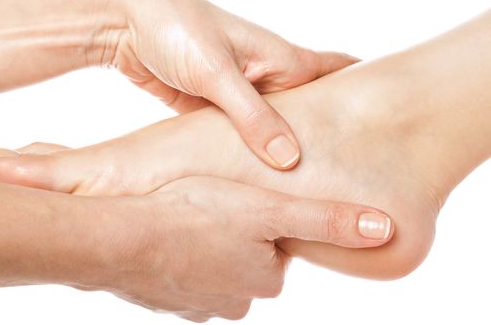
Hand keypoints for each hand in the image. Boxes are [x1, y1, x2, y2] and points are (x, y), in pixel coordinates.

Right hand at [94, 176, 392, 321]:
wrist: (119, 239)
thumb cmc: (195, 215)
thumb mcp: (270, 210)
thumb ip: (328, 221)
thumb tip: (386, 231)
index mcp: (262, 279)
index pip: (274, 247)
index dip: (260, 217)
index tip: (243, 199)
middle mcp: (233, 302)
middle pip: (243, 259)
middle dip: (232, 233)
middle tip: (212, 204)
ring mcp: (195, 305)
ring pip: (210, 266)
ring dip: (202, 243)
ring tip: (187, 216)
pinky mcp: (162, 301)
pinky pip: (179, 274)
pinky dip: (176, 255)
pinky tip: (164, 233)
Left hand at [97, 0, 357, 169]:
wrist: (127, 24)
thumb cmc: (176, 30)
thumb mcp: (217, 72)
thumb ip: (253, 117)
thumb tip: (290, 160)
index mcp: (283, 61)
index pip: (339, 73)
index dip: (365, 93)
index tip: (388, 127)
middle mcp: (269, 79)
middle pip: (309, 115)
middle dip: (327, 141)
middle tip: (349, 177)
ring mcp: (243, 98)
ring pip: (274, 132)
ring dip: (285, 155)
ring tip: (310, 188)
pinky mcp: (216, 112)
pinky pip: (240, 139)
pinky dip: (249, 157)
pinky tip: (258, 181)